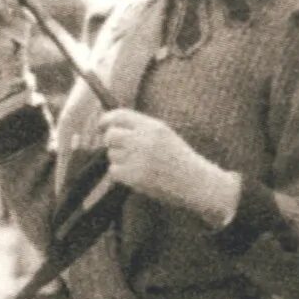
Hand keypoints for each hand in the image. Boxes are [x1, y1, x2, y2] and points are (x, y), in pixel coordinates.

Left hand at [97, 109, 240, 221]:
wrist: (196, 183)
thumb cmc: (179, 159)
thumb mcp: (164, 135)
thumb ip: (141, 128)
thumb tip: (111, 126)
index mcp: (153, 126)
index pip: (119, 115)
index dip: (106, 120)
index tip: (102, 126)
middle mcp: (144, 139)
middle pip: (110, 136)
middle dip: (110, 142)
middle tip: (119, 149)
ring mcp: (139, 158)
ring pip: (111, 154)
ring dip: (119, 160)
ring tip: (138, 165)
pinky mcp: (135, 176)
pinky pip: (114, 171)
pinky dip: (120, 174)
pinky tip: (136, 176)